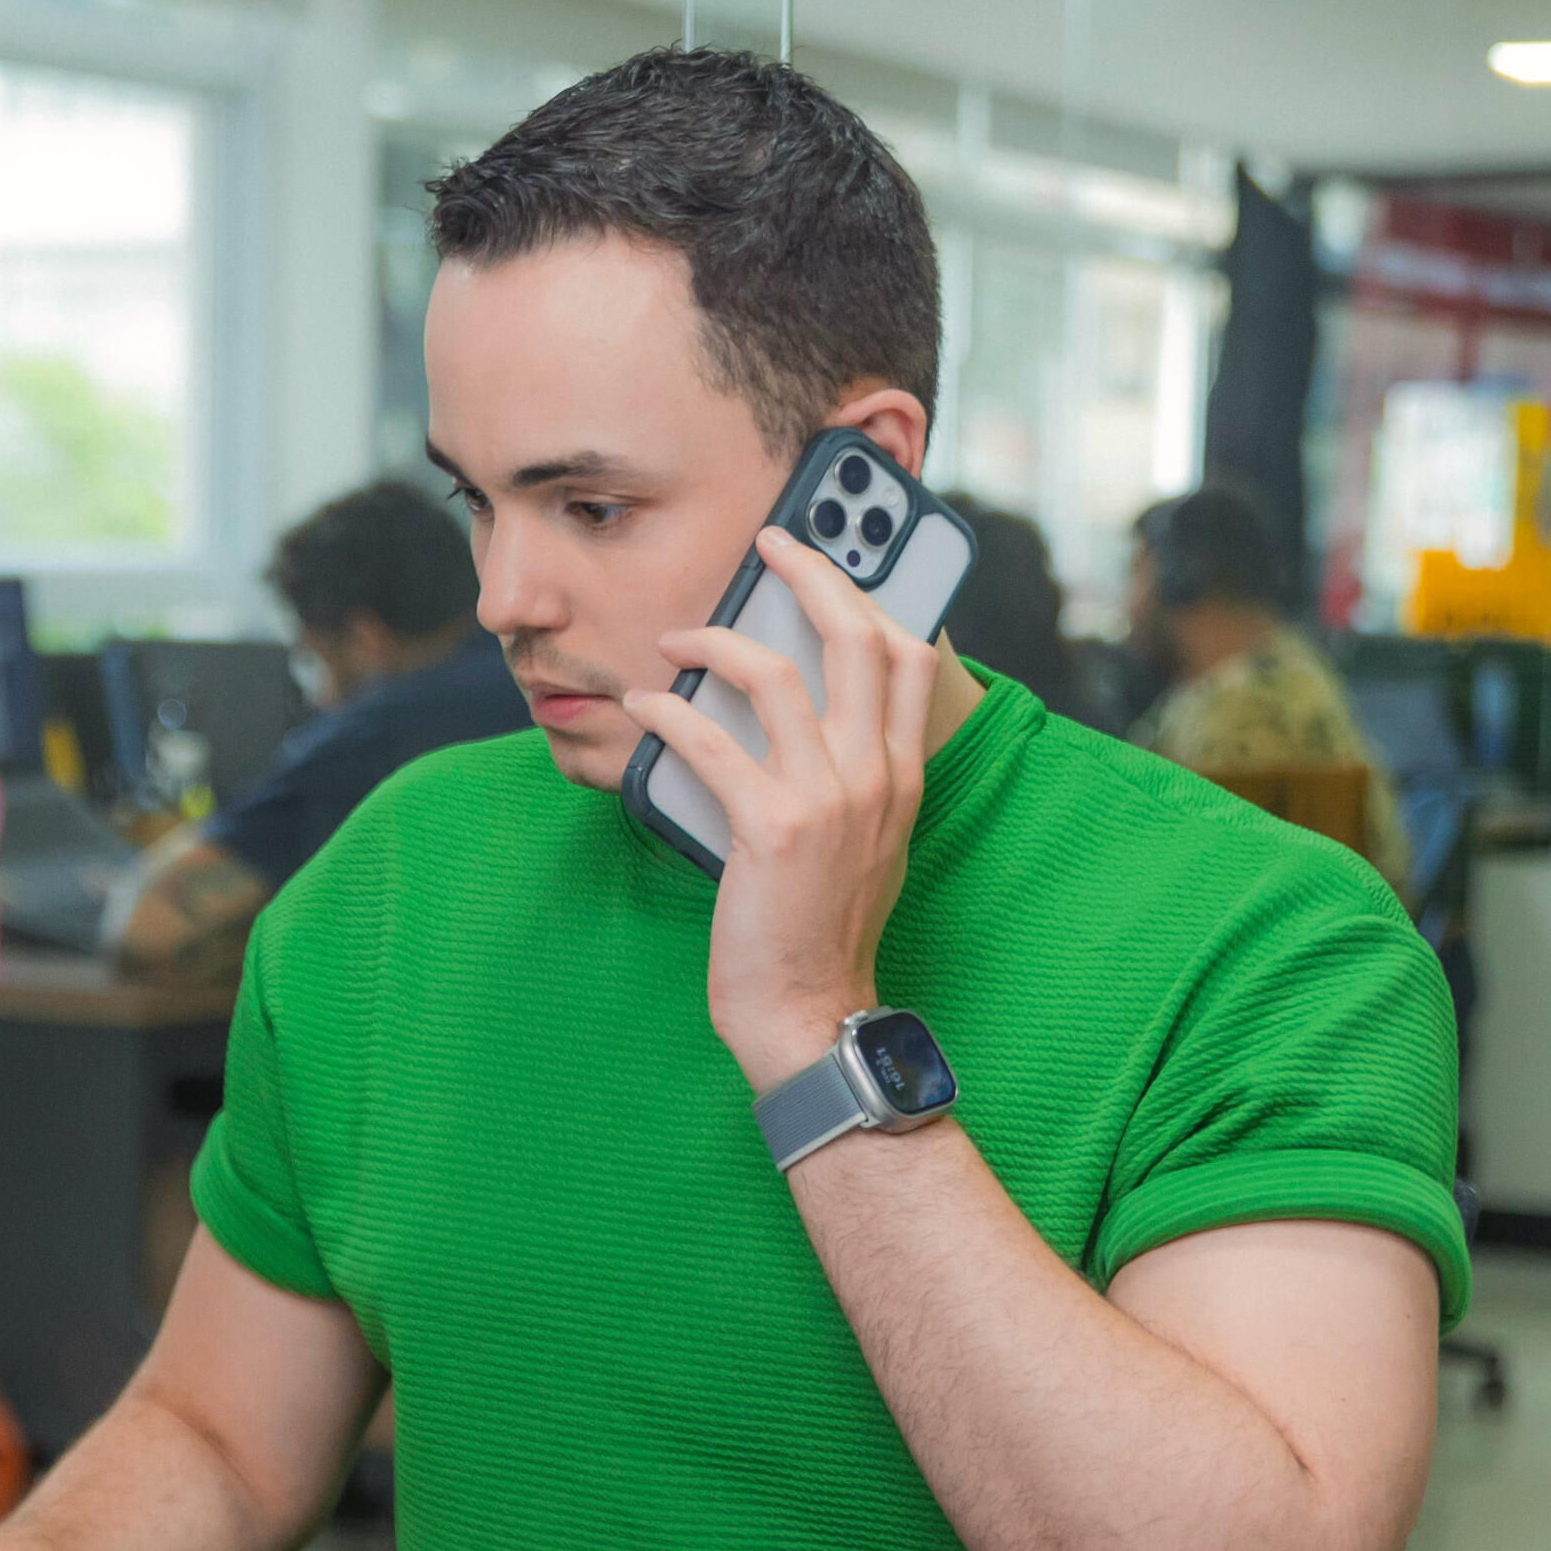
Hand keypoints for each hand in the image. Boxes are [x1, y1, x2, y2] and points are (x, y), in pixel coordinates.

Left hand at [621, 527, 938, 1091]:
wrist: (808, 1007)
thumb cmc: (821, 928)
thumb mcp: (865, 841)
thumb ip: (851, 774)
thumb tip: (801, 710)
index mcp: (900, 776)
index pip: (907, 656)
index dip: (867, 593)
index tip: (824, 562)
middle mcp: (875, 777)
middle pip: (858, 638)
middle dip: (812, 573)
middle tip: (769, 542)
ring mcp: (829, 800)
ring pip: (780, 676)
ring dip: (717, 640)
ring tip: (674, 637)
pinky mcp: (772, 827)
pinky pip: (712, 741)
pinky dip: (669, 712)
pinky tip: (643, 707)